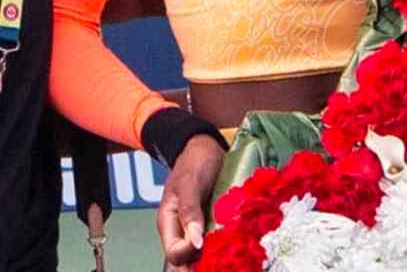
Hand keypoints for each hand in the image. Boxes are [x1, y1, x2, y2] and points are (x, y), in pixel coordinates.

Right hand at [156, 134, 224, 270]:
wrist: (208, 147)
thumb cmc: (195, 161)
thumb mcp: (190, 183)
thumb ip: (189, 211)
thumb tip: (195, 243)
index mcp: (169, 222)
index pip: (174, 253)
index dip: (188, 255)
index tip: (206, 245)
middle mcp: (182, 230)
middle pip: (186, 262)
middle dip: (202, 266)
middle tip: (222, 264)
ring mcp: (198, 229)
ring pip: (201, 256)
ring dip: (215, 259)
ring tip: (230, 257)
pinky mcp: (213, 226)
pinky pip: (216, 244)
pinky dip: (224, 249)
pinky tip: (237, 249)